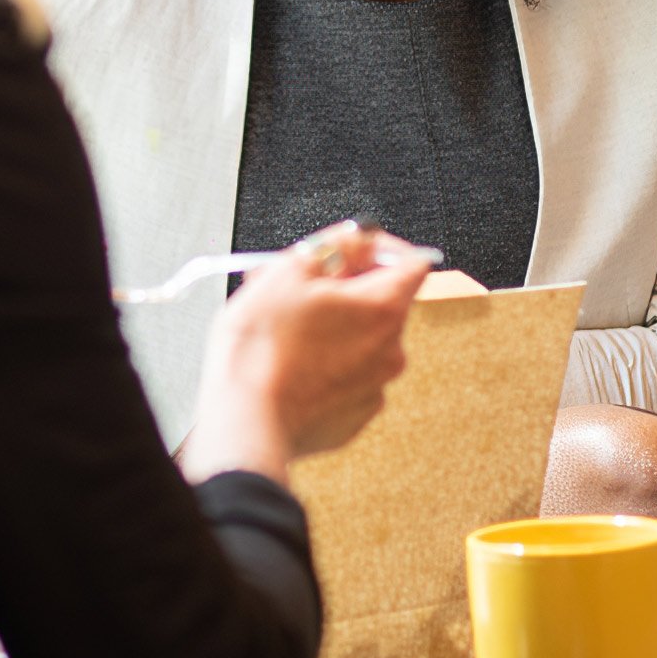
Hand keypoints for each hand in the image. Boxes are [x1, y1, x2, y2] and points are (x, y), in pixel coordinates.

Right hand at [179, 226, 429, 485]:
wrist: (245, 421)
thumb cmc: (261, 349)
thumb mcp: (290, 271)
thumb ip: (336, 244)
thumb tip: (360, 237)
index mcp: (382, 309)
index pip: (411, 262)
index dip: (380, 248)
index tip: (350, 250)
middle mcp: (390, 350)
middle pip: (379, 302)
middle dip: (341, 289)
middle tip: (295, 288)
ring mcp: (374, 387)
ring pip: (358, 340)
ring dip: (330, 327)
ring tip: (281, 330)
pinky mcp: (354, 415)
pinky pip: (346, 376)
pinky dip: (324, 365)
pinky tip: (289, 365)